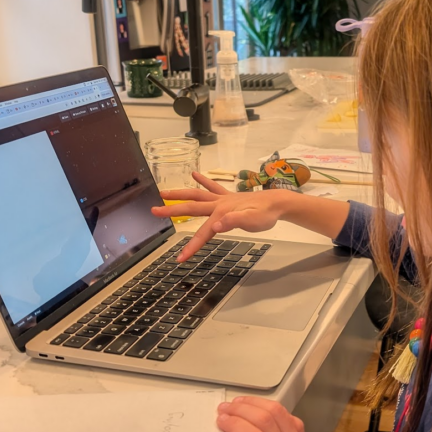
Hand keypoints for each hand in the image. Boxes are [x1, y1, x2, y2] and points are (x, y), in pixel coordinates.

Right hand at [151, 172, 292, 260]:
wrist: (277, 203)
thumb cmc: (265, 215)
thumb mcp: (252, 222)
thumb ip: (234, 222)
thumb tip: (216, 226)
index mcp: (221, 213)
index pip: (202, 233)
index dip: (191, 246)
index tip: (180, 258)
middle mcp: (218, 205)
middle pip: (190, 208)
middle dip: (171, 211)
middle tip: (154, 210)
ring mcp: (222, 199)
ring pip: (196, 195)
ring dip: (179, 194)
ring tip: (163, 192)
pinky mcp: (228, 196)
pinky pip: (212, 187)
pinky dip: (203, 181)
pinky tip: (194, 174)